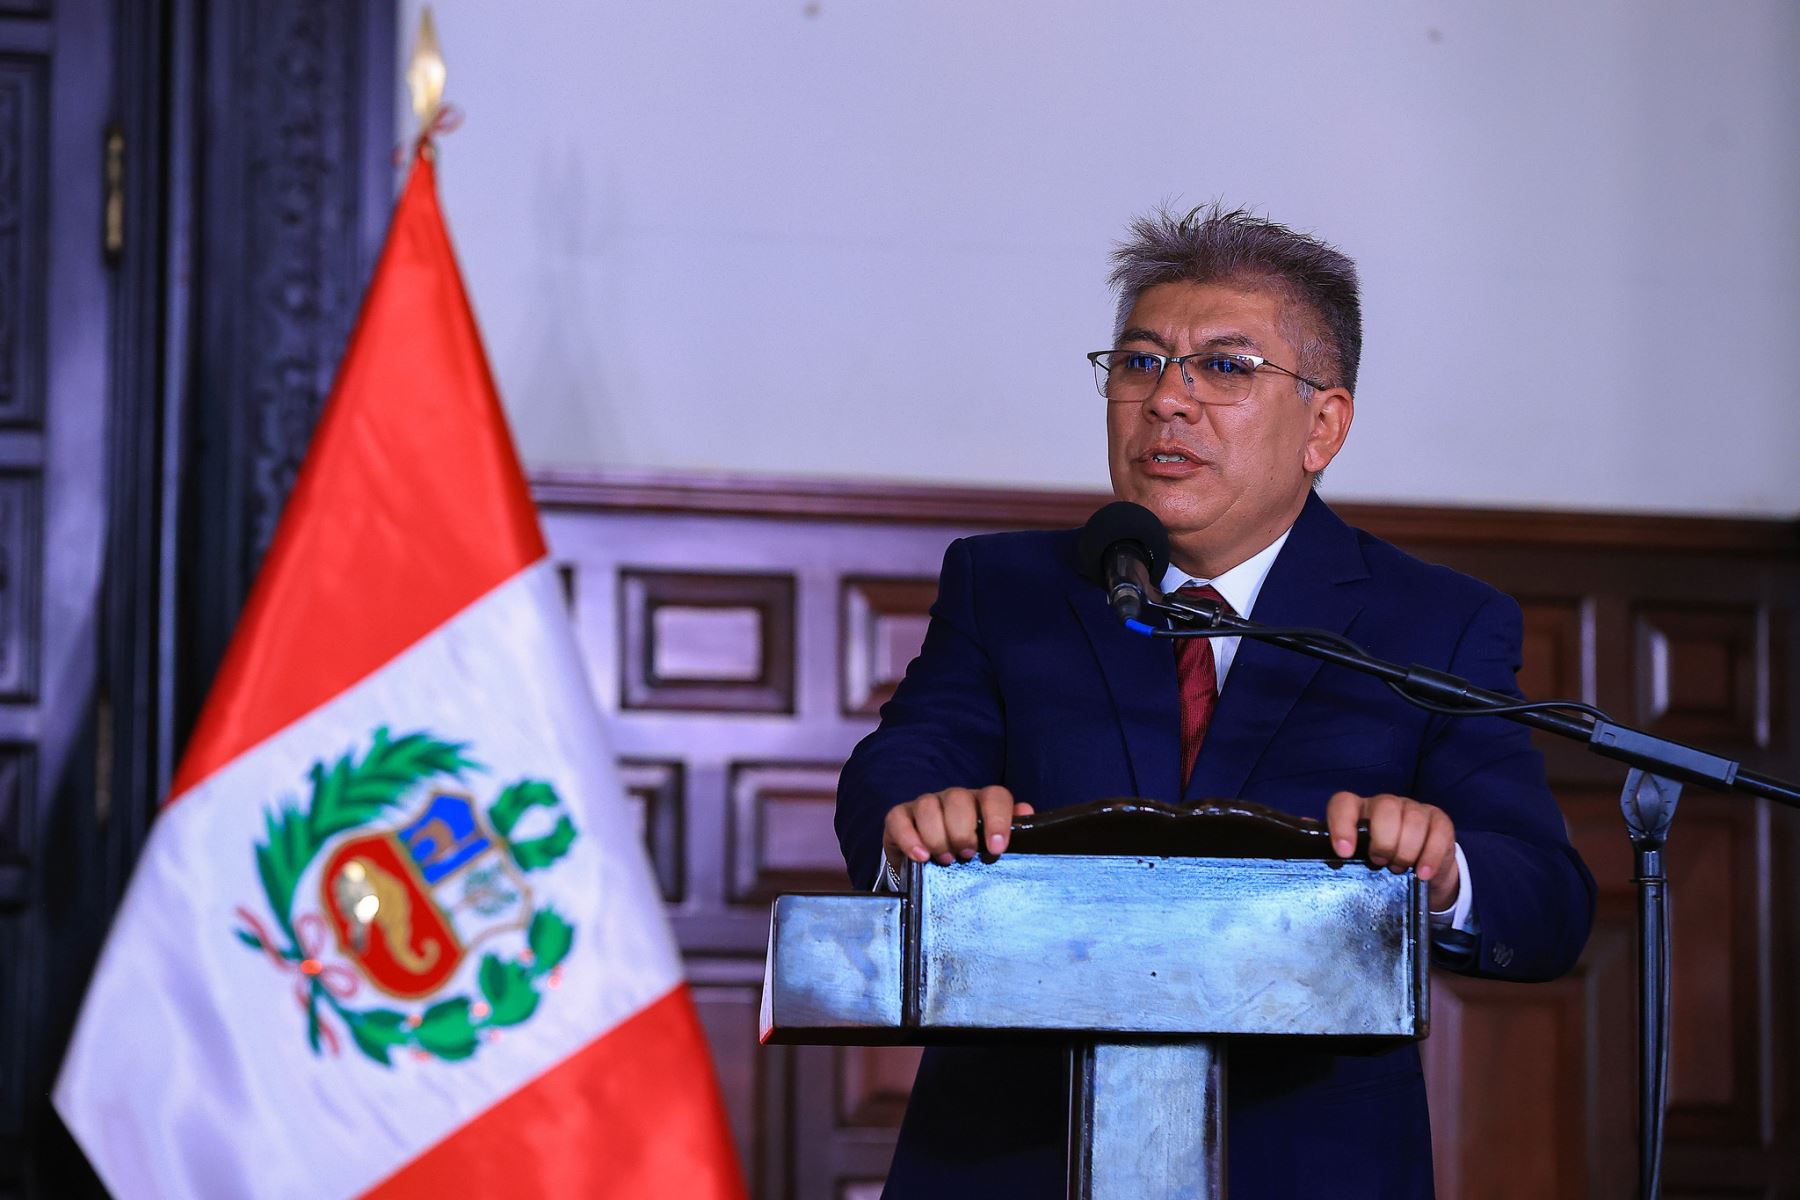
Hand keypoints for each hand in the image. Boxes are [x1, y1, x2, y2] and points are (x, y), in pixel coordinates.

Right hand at [883, 786, 1035, 875]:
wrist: (930, 866)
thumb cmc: (968, 853)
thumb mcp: (991, 846)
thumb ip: (1012, 829)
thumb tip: (1027, 812)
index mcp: (981, 802)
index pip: (994, 796)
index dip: (997, 819)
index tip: (996, 848)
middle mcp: (954, 798)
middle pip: (958, 799)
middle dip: (963, 830)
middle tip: (966, 855)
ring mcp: (925, 804)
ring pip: (928, 806)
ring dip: (938, 836)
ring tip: (945, 859)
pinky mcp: (900, 816)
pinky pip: (899, 819)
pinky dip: (910, 839)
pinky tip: (921, 857)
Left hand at [1326, 790, 1460, 911]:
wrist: (1418, 871)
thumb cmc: (1376, 861)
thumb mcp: (1352, 857)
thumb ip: (1327, 846)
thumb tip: (1301, 836)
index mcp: (1357, 810)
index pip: (1344, 803)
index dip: (1342, 824)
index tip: (1344, 852)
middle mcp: (1385, 805)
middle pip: (1384, 807)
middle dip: (1383, 840)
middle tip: (1379, 862)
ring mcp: (1414, 810)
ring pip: (1413, 819)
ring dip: (1406, 849)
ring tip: (1399, 869)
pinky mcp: (1439, 821)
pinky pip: (1438, 832)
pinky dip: (1430, 855)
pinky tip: (1422, 874)